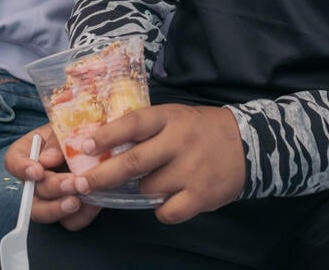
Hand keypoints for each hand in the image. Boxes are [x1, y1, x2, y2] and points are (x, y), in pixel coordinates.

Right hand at [4, 125, 103, 230]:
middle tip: (72, 183)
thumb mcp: (67, 130)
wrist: (98, 147)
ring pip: (43, 213)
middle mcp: (34, 179)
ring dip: (59, 208)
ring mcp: (49, 198)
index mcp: (29, 152)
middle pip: (31, 192)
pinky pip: (69, 222)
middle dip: (51, 188)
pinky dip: (81, 216)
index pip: (13, 162)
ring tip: (79, 200)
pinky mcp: (67, 212)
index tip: (37, 171)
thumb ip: (56, 141)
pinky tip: (94, 204)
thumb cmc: (77, 133)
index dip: (22, 169)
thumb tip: (47, 160)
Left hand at [58, 104, 245, 224]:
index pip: (132, 124)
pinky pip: (167, 211)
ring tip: (155, 180)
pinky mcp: (202, 194)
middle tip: (81, 184)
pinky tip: (170, 198)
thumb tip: (100, 142)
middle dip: (102, 175)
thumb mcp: (173, 118)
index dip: (106, 135)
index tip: (83, 146)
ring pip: (147, 188)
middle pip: (133, 161)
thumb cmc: (198, 130)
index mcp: (168, 119)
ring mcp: (191, 170)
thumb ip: (144, 129)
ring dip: (142, 189)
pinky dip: (162, 209)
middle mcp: (178, 142)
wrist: (247, 144)